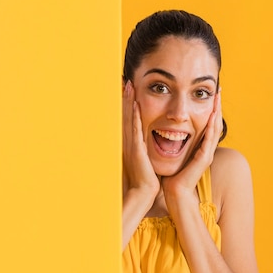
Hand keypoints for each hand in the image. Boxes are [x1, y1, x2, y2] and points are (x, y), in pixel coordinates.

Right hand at [122, 80, 159, 199]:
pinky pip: (135, 129)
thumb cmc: (146, 178)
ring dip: (128, 102)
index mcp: (132, 143)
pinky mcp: (136, 149)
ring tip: (128, 85)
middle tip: (125, 81)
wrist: (144, 192)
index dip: (128, 104)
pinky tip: (135, 105)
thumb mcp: (144, 160)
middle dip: (125, 98)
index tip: (129, 90)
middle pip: (126, 115)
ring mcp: (132, 144)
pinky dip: (134, 116)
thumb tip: (146, 143)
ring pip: (129, 118)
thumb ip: (144, 150)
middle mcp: (129, 141)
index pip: (130, 119)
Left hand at [162, 91, 222, 200]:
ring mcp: (207, 154)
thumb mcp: (174, 154)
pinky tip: (212, 115)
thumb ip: (175, 144)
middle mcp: (206, 149)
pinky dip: (211, 126)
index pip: (207, 123)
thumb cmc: (171, 176)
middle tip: (219, 89)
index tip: (209, 93)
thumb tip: (165, 130)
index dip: (209, 108)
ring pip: (215, 128)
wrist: (174, 192)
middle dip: (217, 106)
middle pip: (215, 122)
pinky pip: (209, 139)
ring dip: (217, 111)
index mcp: (200, 147)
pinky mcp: (204, 159)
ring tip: (218, 97)